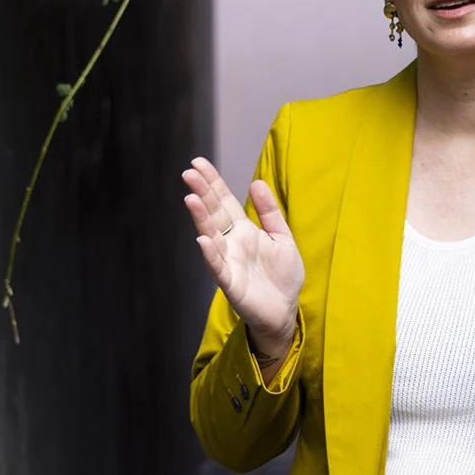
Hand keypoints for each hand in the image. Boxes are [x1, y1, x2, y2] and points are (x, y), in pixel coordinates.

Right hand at [183, 157, 305, 370]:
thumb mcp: (282, 237)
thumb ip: (269, 212)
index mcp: (244, 231)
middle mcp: (232, 243)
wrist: (285, 311)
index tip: (198, 163)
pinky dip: (210, 254)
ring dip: (201, 219)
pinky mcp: (231, 284)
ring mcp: (229, 262)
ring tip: (191, 199)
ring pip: (211, 237)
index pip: (224, 202)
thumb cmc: (282, 277)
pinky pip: (218, 267)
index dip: (213, 183)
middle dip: (202, 193)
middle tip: (189, 173)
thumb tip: (256, 182)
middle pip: (214, 214)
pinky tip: (203, 240)